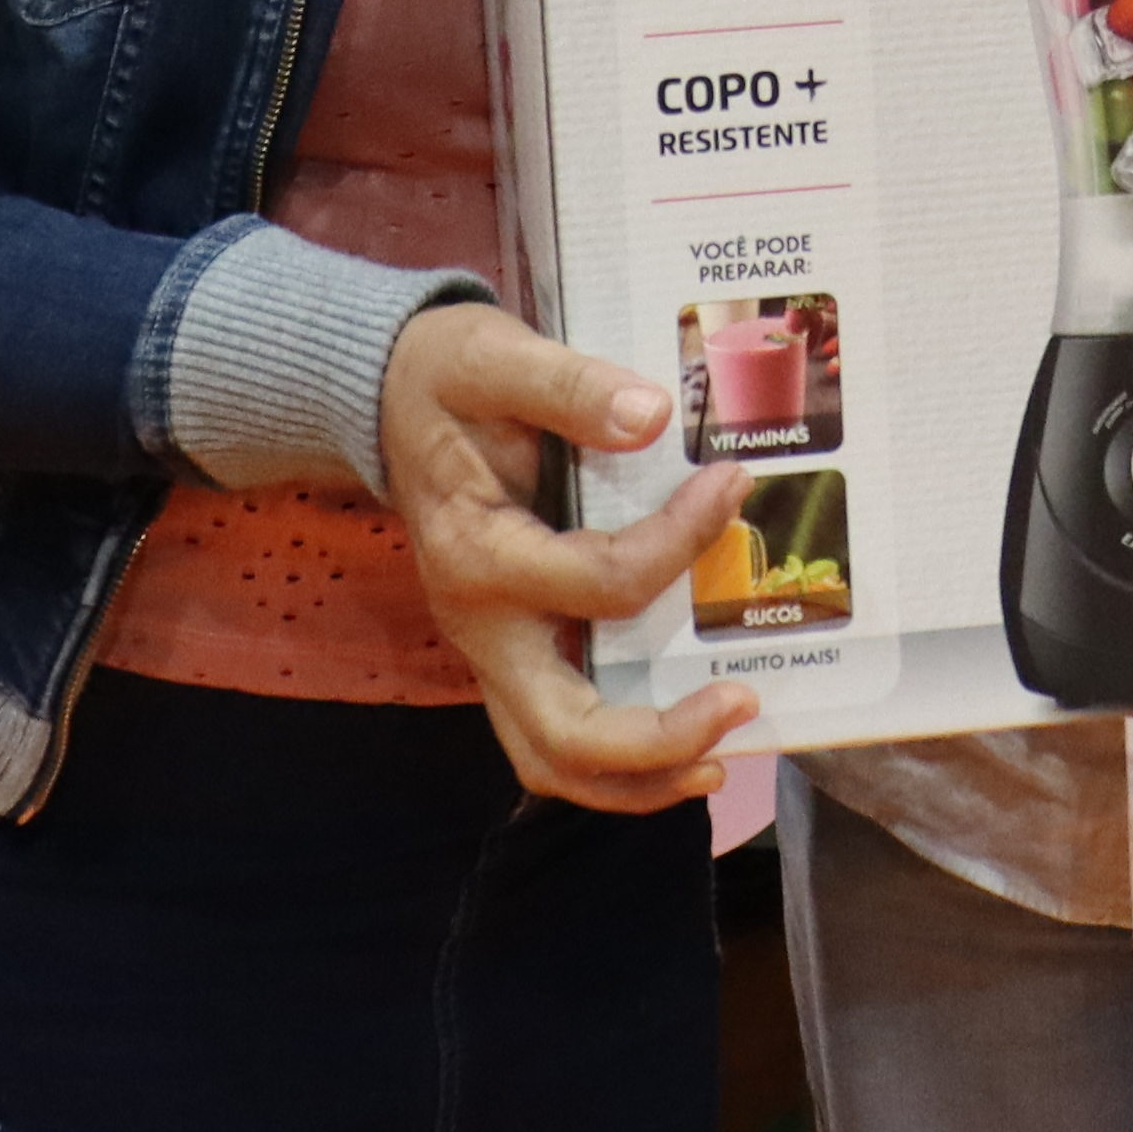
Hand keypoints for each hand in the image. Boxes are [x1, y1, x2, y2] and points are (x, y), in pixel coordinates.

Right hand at [383, 302, 756, 813]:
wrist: (388, 397)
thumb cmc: (446, 376)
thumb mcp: (495, 355)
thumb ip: (569, 385)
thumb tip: (652, 415)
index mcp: (478, 554)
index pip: (601, 581)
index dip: (682, 540)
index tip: (733, 482)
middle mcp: (480, 626)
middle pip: (564, 734)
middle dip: (658, 739)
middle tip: (743, 701)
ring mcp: (492, 652)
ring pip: (555, 761)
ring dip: (642, 776)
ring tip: (724, 754)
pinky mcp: (510, 655)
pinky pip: (560, 738)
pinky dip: (623, 761)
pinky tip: (688, 739)